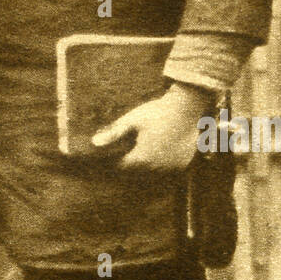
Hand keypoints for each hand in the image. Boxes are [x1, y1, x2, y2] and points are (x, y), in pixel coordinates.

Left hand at [91, 82, 210, 171]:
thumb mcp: (132, 120)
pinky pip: (168, 169)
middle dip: (131, 163)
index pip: (123, 167)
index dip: (116, 161)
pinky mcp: (182, 164)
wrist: (186, 107)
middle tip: (129, 150)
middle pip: (137, 171)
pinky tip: (160, 152)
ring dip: (147, 165)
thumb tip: (94, 142)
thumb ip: (114, 133)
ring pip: (153, 172)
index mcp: (142, 158)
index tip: (112, 154)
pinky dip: (162, 164)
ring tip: (145, 151)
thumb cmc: (156, 112)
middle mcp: (157, 167)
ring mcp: (171, 167)